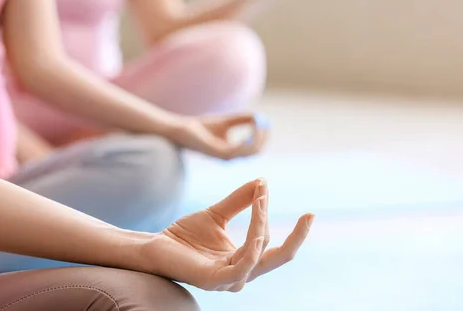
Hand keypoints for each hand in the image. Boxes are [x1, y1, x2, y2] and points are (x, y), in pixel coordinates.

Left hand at [146, 179, 313, 290]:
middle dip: (296, 235)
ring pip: (259, 252)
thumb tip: (263, 181)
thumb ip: (240, 200)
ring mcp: (228, 280)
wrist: (154, 245)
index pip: (273, 244)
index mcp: (244, 259)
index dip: (286, 226)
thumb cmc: (185, 234)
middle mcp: (241, 273)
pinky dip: (252, 245)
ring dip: (262, 224)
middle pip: (278, 256)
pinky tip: (256, 225)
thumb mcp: (218, 213)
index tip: (288, 199)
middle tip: (308, 213)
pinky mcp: (213, 281)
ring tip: (260, 198)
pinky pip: (242, 265)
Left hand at [169, 113, 268, 159]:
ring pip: (250, 151)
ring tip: (259, 122)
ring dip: (258, 137)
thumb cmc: (201, 127)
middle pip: (255, 151)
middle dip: (263, 137)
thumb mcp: (227, 121)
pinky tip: (250, 126)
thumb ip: (243, 119)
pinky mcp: (218, 152)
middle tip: (266, 123)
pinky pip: (239, 149)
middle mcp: (230, 157)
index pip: (254, 148)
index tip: (266, 123)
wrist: (181, 130)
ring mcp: (224, 156)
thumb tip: (259, 117)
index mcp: (232, 152)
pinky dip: (248, 138)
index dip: (263, 136)